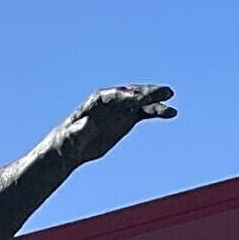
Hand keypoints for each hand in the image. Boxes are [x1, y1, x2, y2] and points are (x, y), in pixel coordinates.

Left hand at [56, 83, 174, 162]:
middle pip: (130, 94)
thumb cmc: (66, 143)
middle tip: (163, 91)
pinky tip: (171, 113)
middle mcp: (110, 101)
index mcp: (95, 102)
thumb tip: (88, 123)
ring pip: (141, 101)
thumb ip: (79, 130)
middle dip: (145, 92)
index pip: (113, 95)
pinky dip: (157, 111)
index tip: (140, 99)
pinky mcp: (127, 118)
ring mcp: (120, 108)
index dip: (126, 96)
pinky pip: (145, 112)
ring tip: (171, 96)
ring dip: (156, 99)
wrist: (71, 148)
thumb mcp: (70, 138)